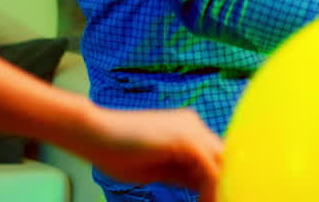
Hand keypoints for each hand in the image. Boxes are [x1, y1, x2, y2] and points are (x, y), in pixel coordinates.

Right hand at [82, 107, 223, 200]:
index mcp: (187, 129)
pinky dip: (210, 188)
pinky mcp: (185, 139)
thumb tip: (202, 186)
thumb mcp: (158, 170)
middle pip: (223, 157)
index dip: (217, 179)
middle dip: (223, 183)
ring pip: (221, 163)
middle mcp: (193, 125)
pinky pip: (210, 168)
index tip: (210, 200)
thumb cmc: (118, 152)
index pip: (215, 155)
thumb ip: (183, 175)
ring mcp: (191, 129)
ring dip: (218, 188)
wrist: (95, 134)